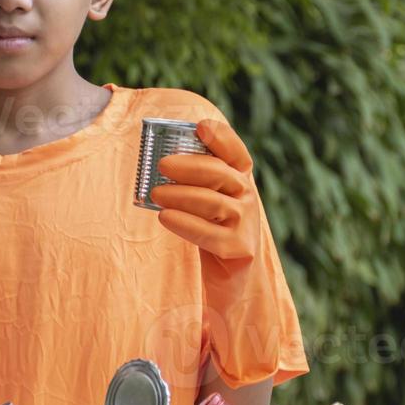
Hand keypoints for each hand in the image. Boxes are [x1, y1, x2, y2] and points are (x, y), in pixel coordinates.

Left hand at [148, 118, 259, 264]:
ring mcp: (246, 223)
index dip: (222, 138)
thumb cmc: (211, 231)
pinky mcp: (239, 248)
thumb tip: (157, 160)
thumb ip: (193, 181)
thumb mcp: (205, 201)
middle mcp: (248, 197)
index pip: (236, 152)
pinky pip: (209, 234)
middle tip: (162, 164)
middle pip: (221, 174)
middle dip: (191, 166)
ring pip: (214, 202)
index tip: (201, 127)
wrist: (231, 277)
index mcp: (240, 180)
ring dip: (181, 195)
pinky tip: (164, 217)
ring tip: (156, 193)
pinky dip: (185, 223)